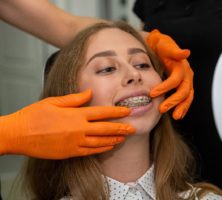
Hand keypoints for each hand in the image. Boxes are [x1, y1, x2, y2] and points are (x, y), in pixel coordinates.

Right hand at [0, 89, 134, 158]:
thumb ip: (74, 98)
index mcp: (76, 114)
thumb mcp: (53, 101)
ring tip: (124, 138)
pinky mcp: (70, 152)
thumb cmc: (34, 116)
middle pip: (106, 128)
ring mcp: (75, 142)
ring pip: (100, 141)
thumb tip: (89, 92)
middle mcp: (79, 129)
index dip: (117, 112)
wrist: (18, 135)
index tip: (128, 111)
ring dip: (114, 139)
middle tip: (133, 128)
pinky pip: (91, 151)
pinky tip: (109, 146)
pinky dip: (102, 149)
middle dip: (121, 128)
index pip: (102, 112)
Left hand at [146, 29, 193, 119]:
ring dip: (182, 107)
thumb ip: (175, 50)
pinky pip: (186, 98)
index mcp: (182, 66)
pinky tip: (178, 114)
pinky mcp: (183, 86)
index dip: (165, 87)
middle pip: (184, 91)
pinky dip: (183, 107)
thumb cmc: (162, 45)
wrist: (160, 45)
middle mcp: (187, 75)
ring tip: (175, 116)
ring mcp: (186, 81)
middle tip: (162, 109)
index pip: (176, 79)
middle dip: (174, 101)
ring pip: (188, 97)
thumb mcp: (166, 45)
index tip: (152, 93)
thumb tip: (186, 52)